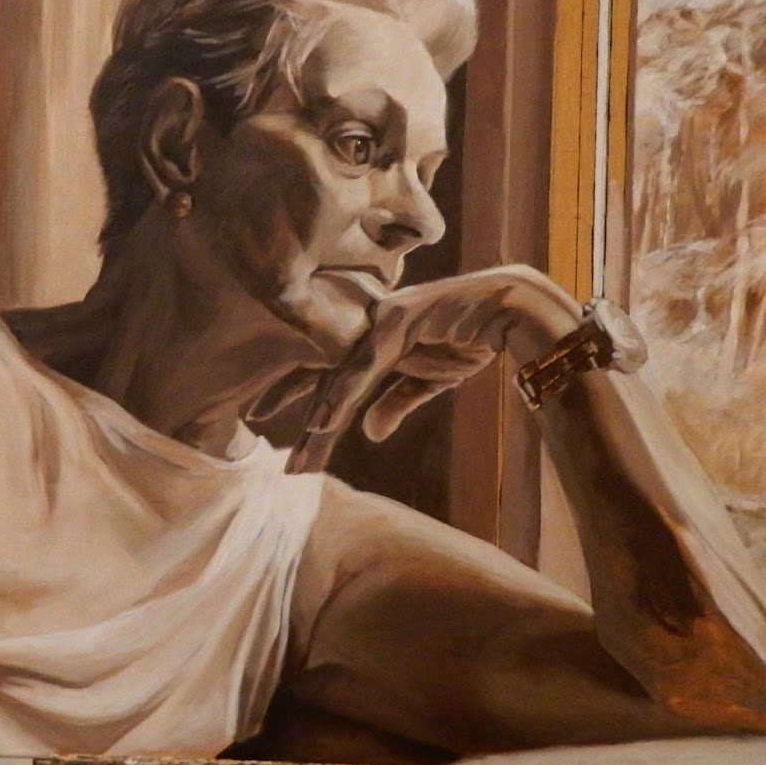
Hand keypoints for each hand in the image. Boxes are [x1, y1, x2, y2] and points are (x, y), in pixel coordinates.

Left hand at [284, 265, 580, 473]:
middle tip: (254, 428)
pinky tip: (322, 424)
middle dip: (286, 401)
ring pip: (337, 376)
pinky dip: (342, 398)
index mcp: (369, 333)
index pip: (322, 364)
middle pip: (320, 370)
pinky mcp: (397, 323)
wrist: (511, 309)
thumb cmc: (471, 337)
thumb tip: (367, 434)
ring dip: (316, 420)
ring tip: (297, 455)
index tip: (260, 411)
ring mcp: (379, 321)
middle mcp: (366, 323)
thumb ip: (396, 402)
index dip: (291, 388)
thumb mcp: (429, 380)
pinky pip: (363, 368)